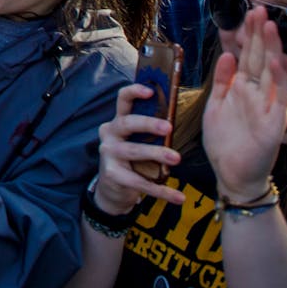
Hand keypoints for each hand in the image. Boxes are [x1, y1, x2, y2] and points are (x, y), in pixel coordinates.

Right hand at [91, 83, 185, 215]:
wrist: (113, 189)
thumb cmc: (132, 160)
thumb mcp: (136, 141)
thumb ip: (149, 131)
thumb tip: (176, 117)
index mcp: (117, 122)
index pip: (122, 100)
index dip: (134, 92)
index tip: (151, 91)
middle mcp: (109, 134)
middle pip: (127, 123)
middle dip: (148, 123)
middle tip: (168, 128)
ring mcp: (108, 154)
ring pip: (133, 151)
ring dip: (156, 153)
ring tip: (176, 158)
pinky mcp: (113, 174)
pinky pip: (139, 182)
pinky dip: (161, 190)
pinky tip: (178, 196)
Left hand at [203, 6, 286, 202]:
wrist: (231, 173)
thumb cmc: (225, 140)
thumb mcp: (216, 105)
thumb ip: (222, 81)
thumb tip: (227, 54)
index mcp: (242, 88)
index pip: (248, 55)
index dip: (249, 35)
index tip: (248, 12)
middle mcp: (258, 94)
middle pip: (261, 58)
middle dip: (260, 35)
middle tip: (260, 9)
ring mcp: (267, 107)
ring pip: (273, 74)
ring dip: (272, 51)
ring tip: (269, 27)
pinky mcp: (273, 124)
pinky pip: (278, 100)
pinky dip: (277, 82)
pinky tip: (273, 64)